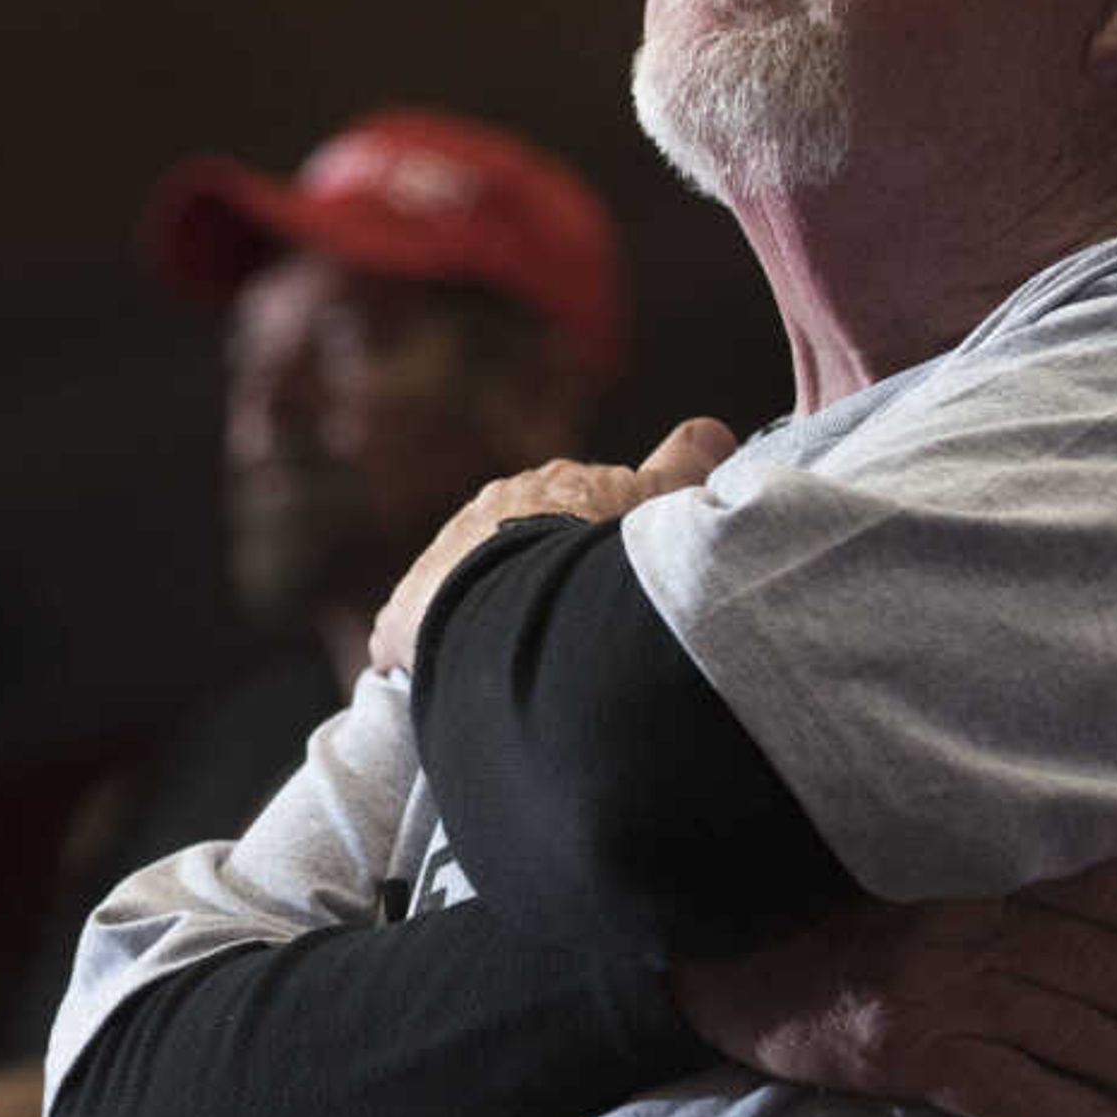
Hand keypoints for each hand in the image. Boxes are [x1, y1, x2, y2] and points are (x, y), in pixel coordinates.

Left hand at [369, 418, 738, 676]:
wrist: (524, 598)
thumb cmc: (601, 550)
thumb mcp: (660, 500)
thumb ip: (684, 464)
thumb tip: (714, 430)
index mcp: (542, 488)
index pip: (564, 508)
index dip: (582, 541)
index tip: (594, 575)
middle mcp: (483, 515)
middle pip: (509, 549)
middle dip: (531, 582)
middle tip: (560, 627)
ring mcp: (439, 564)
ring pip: (460, 592)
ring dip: (480, 621)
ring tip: (509, 663)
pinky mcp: (402, 619)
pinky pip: (405, 640)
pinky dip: (420, 659)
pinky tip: (440, 686)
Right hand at [666, 859, 1116, 1116]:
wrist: (723, 959)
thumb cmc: (828, 908)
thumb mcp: (911, 861)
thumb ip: (992, 867)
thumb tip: (1102, 900)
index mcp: (966, 860)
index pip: (1096, 885)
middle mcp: (957, 918)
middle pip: (1097, 964)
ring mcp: (932, 988)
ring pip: (1069, 1030)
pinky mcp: (904, 1054)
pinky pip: (1009, 1090)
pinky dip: (1064, 1111)